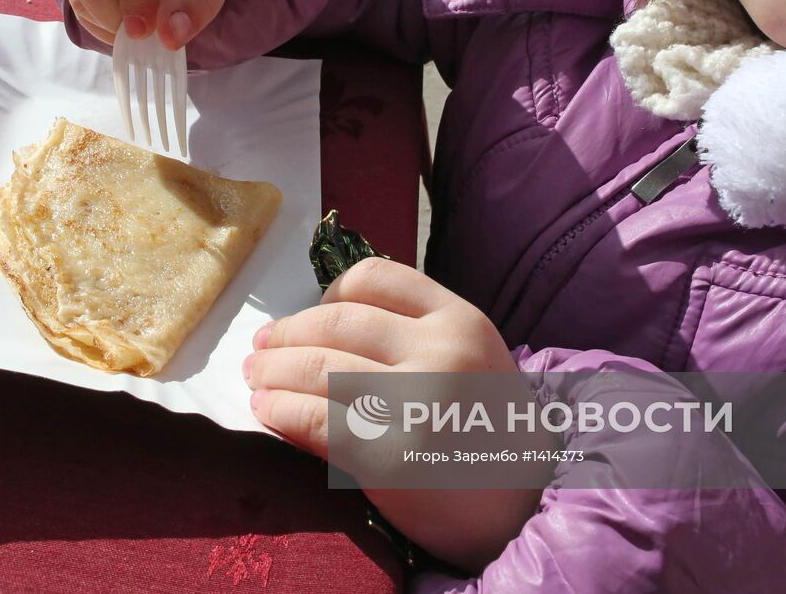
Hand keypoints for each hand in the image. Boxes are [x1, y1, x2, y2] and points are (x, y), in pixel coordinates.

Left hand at [243, 258, 543, 572]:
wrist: (528, 506)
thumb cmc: (489, 429)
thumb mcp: (470, 358)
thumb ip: (413, 333)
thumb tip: (315, 327)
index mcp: (459, 319)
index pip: (373, 279)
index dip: (327, 294)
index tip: (309, 315)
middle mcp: (439, 352)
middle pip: (335, 323)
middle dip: (287, 334)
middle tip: (261, 348)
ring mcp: (415, 403)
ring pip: (318, 367)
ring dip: (273, 371)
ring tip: (256, 378)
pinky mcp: (389, 455)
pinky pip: (315, 420)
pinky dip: (280, 410)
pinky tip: (266, 409)